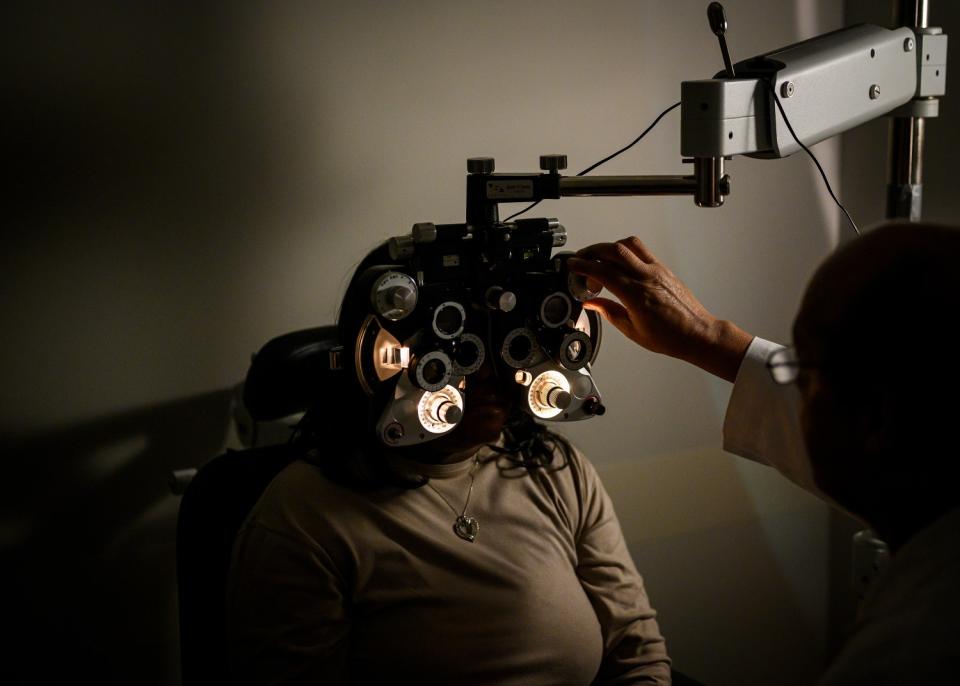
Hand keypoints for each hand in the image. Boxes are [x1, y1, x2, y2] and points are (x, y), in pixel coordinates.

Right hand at [568, 237, 752, 381]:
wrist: (697, 333)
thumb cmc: (670, 336)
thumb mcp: (632, 329)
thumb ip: (609, 312)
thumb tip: (593, 303)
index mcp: (636, 294)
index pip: (603, 272)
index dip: (583, 266)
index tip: (572, 266)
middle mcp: (647, 277)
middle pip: (614, 251)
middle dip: (592, 251)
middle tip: (581, 259)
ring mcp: (657, 270)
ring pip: (629, 244)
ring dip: (609, 246)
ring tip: (598, 257)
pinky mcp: (663, 268)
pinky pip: (642, 250)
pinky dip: (625, 250)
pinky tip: (619, 261)